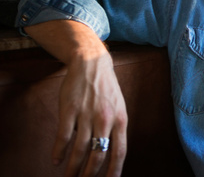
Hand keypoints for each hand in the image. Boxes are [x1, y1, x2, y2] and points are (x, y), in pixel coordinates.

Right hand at [25, 20, 127, 175]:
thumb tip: (112, 154)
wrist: (92, 64)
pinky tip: (56, 160)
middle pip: (99, 155)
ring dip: (73, 167)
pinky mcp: (70, 110)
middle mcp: (105, 119)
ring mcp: (87, 115)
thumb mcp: (119, 108)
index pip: (120, 151)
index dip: (114, 170)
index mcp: (120, 120)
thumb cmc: (107, 90)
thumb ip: (116, 129)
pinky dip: (59, 151)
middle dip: (90, 174)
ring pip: (80, 149)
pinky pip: (64, 136)